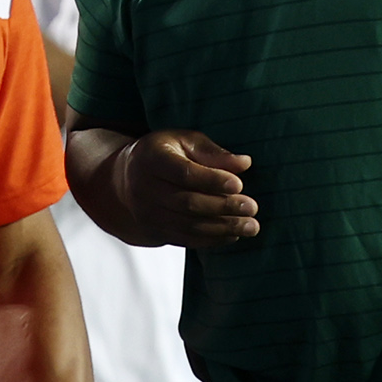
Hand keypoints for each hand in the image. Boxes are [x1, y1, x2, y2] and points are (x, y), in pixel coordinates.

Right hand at [111, 130, 256, 247]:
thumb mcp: (184, 141)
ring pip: (188, 225)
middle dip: (223, 207)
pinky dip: (212, 240)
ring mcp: (147, 213)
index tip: (239, 185)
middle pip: (187, 203)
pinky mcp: (153, 230)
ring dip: (223, 228)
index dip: (212, 181)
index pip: (184, 173)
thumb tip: (244, 164)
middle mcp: (144, 188)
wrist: (128, 178)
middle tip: (252, 207)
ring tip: (250, 226)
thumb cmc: (166, 153)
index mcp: (152, 158)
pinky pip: (185, 239)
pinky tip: (233, 235)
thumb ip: (212, 152)